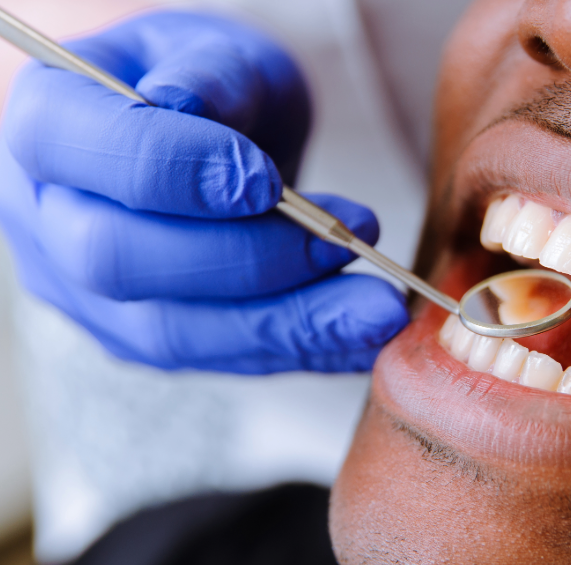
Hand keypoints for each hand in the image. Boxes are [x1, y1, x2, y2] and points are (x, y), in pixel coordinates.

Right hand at [0, 11, 407, 373]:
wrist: (202, 141)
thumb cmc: (206, 84)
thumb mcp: (214, 52)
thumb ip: (206, 74)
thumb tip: (186, 106)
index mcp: (45, 127)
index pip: (84, 155)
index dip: (176, 172)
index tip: (268, 180)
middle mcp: (48, 222)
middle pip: (120, 261)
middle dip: (248, 258)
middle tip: (347, 240)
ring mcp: (90, 294)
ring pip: (176, 333)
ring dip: (289, 324)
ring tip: (378, 310)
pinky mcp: (146, 337)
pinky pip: (221, 358)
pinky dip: (300, 349)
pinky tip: (360, 336)